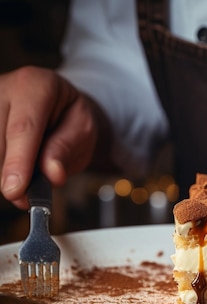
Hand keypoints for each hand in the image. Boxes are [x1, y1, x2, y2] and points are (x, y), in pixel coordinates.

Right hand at [0, 66, 103, 208]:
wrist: (58, 105)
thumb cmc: (70, 117)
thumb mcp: (83, 130)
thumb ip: (66, 150)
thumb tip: (52, 174)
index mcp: (36, 85)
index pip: (23, 128)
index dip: (18, 162)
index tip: (15, 190)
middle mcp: (5, 88)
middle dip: (10, 174)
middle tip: (25, 198)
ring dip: (3, 172)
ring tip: (25, 184)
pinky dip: (0, 166)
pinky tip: (12, 174)